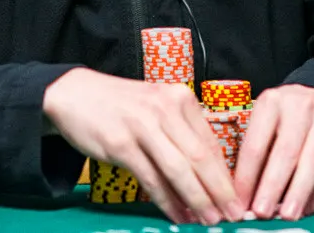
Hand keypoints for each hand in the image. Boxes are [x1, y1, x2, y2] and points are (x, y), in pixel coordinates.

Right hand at [42, 68, 242, 225]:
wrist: (75, 94)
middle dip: (220, 192)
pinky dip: (167, 201)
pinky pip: (151, 179)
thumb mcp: (158, 109)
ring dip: (198, 200)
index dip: (226, 176)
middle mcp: (165, 109)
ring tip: (210, 222)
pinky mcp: (121, 144)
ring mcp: (143, 126)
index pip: (211, 143)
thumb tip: (209, 178)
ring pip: (179, 170)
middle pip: (200, 158)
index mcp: (180, 99)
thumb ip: (182, 135)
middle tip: (234, 216)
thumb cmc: (122, 106)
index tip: (238, 199)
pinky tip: (178, 216)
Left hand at [233, 84, 313, 220]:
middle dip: (273, 186)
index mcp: (271, 102)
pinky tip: (306, 207)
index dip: (247, 177)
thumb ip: (257, 151)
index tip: (240, 201)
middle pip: (286, 153)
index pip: (256, 144)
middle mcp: (300, 107)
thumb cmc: (283, 114)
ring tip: (288, 214)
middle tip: (262, 211)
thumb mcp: (265, 119)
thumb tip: (245, 194)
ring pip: (312, 163)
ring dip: (298, 193)